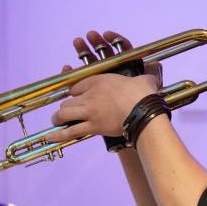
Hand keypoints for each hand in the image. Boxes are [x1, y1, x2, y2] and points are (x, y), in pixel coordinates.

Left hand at [46, 30, 161, 142]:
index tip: (77, 96)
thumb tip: (156, 68)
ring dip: (59, 118)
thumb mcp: (144, 79)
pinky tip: (50, 137)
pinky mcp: (92, 126)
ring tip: (57, 121)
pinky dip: (58, 135)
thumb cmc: (144, 93)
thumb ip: (145, 75)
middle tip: (67, 111)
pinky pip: (70, 132)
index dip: (75, 92)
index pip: (78, 85)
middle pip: (68, 100)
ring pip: (64, 114)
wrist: (144, 110)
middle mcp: (90, 94)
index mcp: (99, 80)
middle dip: (66, 106)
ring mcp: (89, 111)